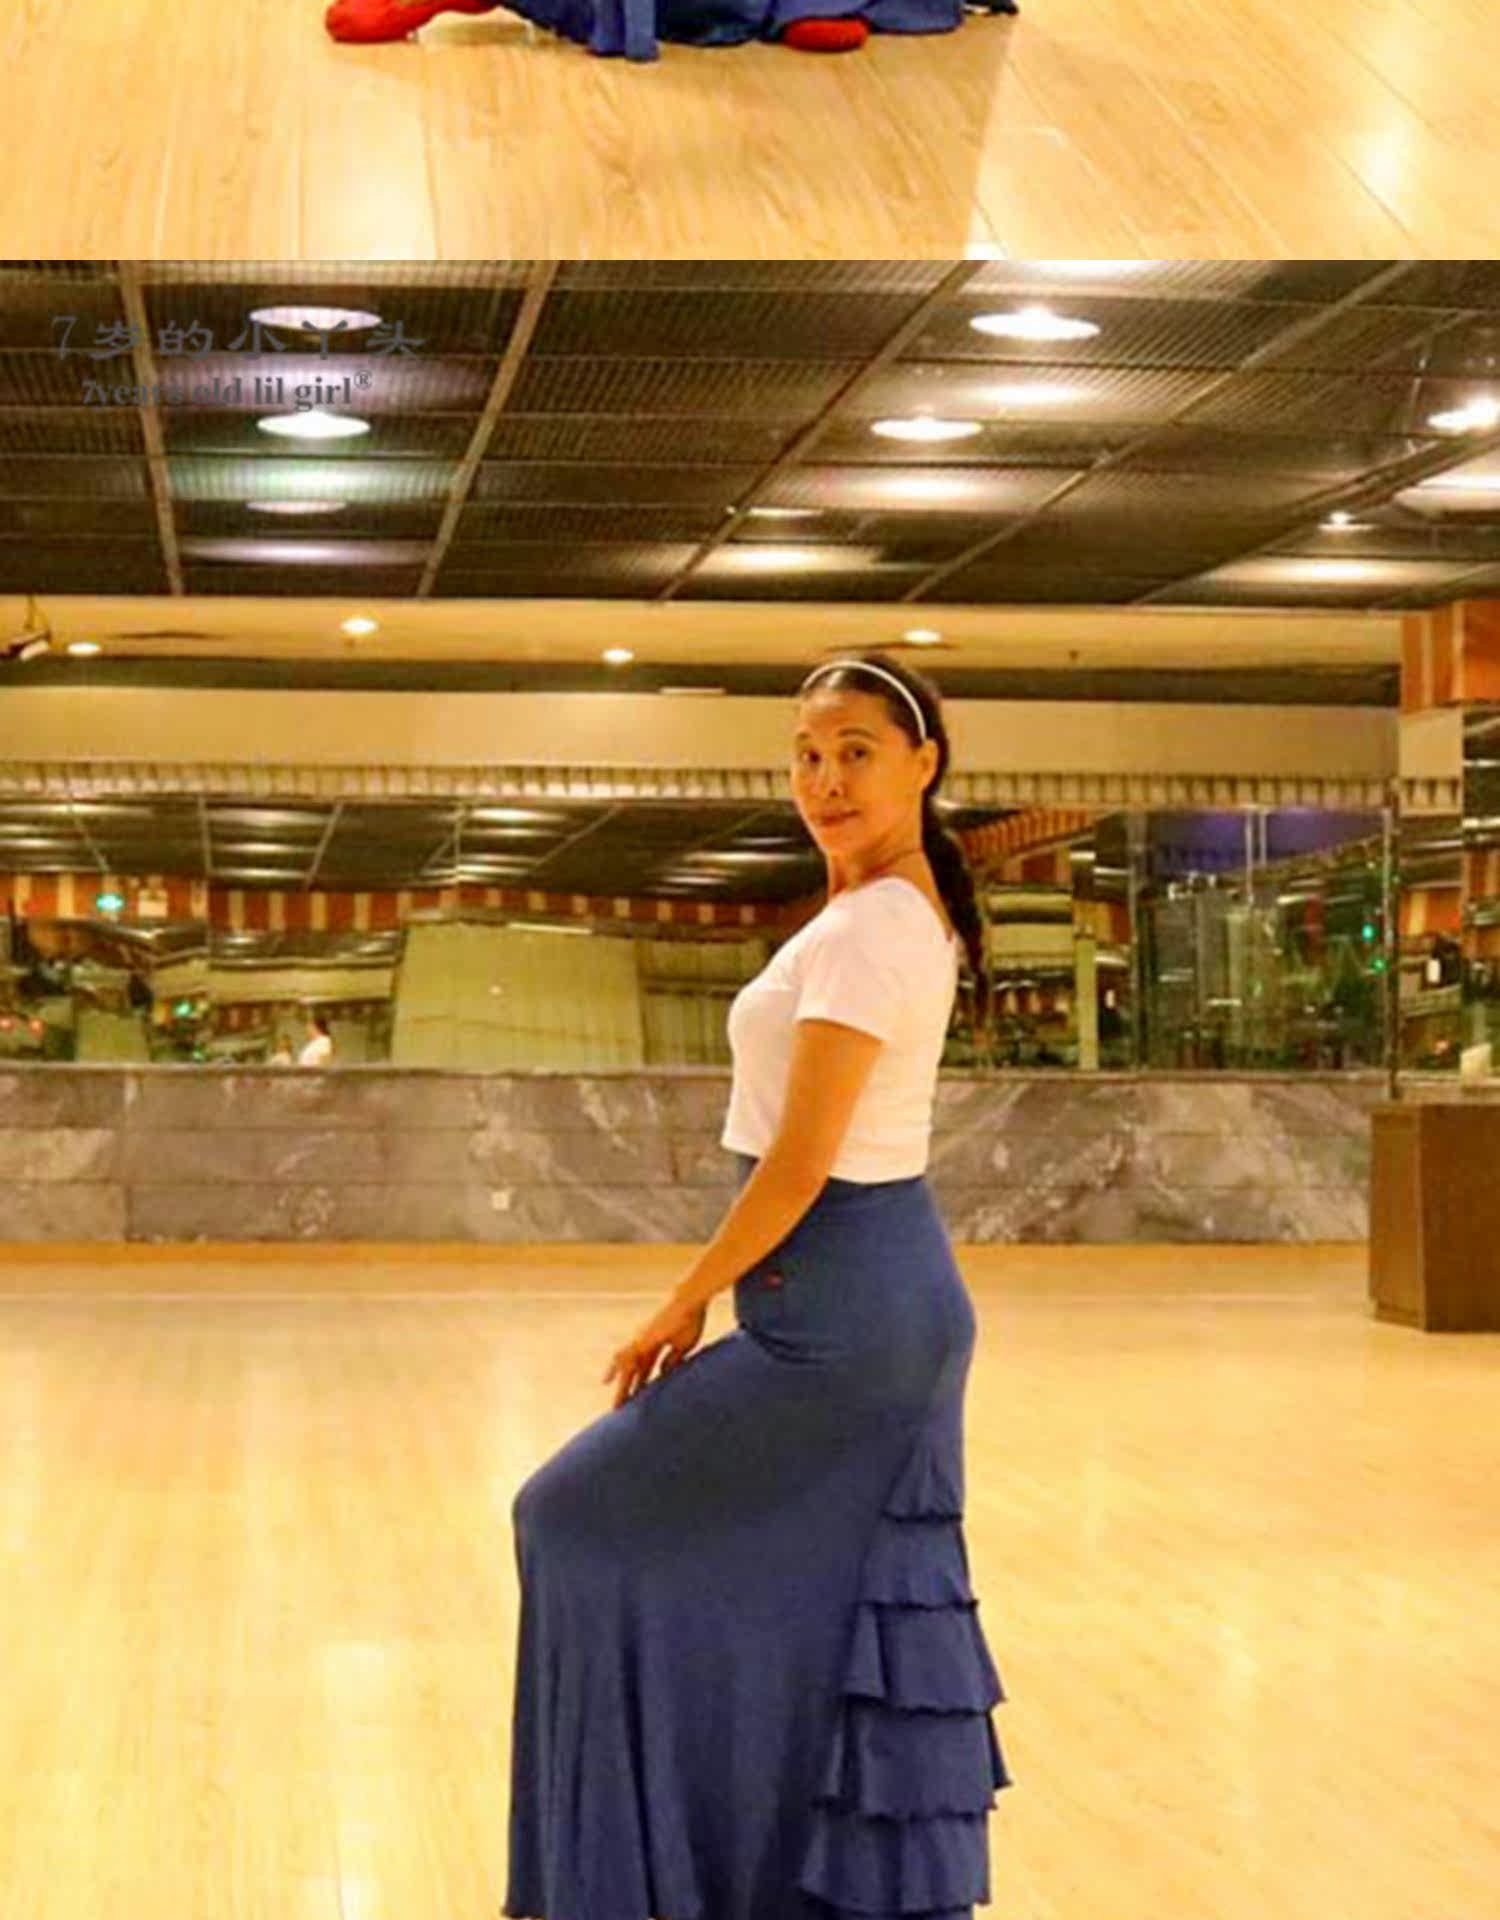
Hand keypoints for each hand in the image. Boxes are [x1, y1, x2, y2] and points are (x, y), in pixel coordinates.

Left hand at [603, 1293, 706, 1408]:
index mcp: (656, 1346)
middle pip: (633, 1372)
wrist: (688, 1303)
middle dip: (628, 1390)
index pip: (645, 1370)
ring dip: (622, 1386)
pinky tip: (606, 1380)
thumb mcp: (683, 1346)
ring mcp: (641, 1341)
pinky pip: (623, 1356)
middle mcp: (645, 1344)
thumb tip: (663, 1374)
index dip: (641, 1385)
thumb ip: (672, 1359)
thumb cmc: (690, 1320)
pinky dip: (614, 1368)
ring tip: (616, 1406)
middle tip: (622, 1409)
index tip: (638, 1401)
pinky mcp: (640, 1340)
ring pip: (626, 1368)